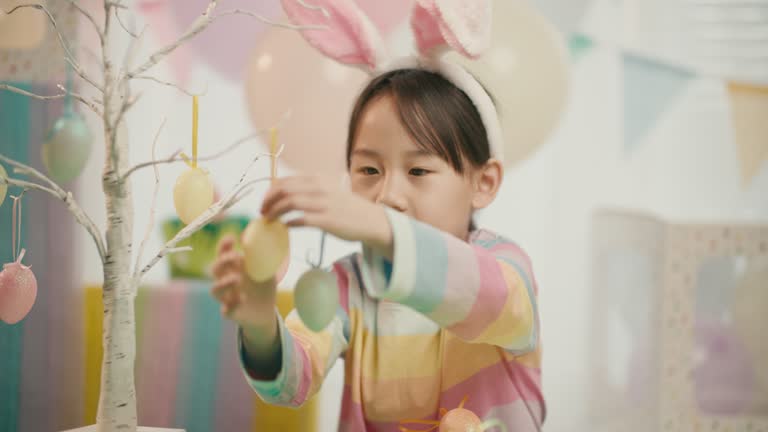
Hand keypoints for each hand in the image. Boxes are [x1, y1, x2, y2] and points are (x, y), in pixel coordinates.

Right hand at [211, 234, 277, 328]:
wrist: (267, 310)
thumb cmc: (263, 285)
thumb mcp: (267, 269)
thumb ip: (263, 256)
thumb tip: (261, 238)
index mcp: (234, 267)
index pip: (223, 254)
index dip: (223, 246)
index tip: (231, 238)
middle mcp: (227, 281)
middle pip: (215, 270)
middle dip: (222, 262)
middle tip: (234, 257)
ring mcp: (227, 297)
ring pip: (215, 290)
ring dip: (224, 283)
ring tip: (237, 279)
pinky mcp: (232, 312)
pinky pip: (226, 310)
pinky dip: (232, 305)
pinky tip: (243, 298)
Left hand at [261, 175, 392, 254]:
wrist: (370, 220)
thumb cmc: (346, 207)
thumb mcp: (328, 190)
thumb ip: (308, 189)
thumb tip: (283, 194)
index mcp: (317, 179)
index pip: (284, 181)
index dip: (269, 192)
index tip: (264, 202)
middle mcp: (319, 188)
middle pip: (283, 190)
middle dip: (268, 201)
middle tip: (262, 212)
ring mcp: (324, 204)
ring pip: (290, 203)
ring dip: (275, 212)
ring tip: (269, 220)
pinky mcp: (327, 220)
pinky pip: (301, 220)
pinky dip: (289, 223)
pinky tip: (285, 227)